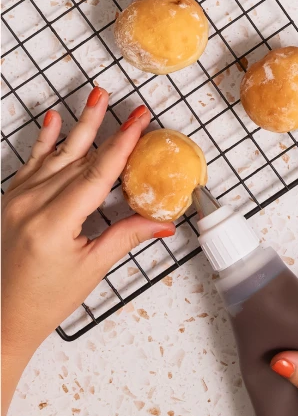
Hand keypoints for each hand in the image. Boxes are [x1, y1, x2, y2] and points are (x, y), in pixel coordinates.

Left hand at [1, 89, 174, 415]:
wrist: (4, 318)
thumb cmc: (45, 299)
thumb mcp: (93, 268)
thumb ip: (126, 236)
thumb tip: (163, 222)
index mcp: (53, 223)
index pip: (97, 174)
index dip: (122, 144)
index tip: (138, 120)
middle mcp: (32, 205)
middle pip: (78, 157)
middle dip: (105, 127)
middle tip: (125, 102)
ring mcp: (18, 201)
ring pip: (57, 155)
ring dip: (79, 125)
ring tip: (95, 96)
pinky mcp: (13, 201)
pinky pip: (32, 163)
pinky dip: (44, 140)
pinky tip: (52, 120)